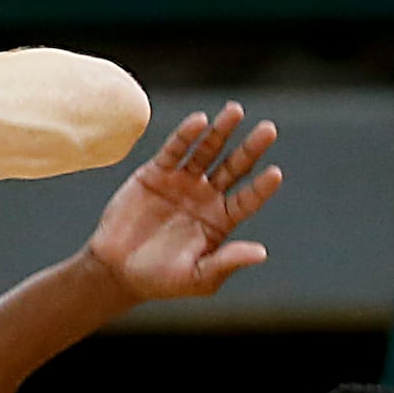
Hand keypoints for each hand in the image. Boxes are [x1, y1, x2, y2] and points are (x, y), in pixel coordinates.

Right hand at [85, 102, 281, 299]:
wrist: (117, 271)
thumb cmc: (163, 281)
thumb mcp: (200, 278)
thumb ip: (227, 261)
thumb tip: (262, 253)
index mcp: (221, 220)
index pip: (247, 199)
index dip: (261, 187)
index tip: (275, 173)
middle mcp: (206, 196)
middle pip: (234, 167)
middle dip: (251, 148)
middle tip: (269, 130)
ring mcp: (182, 182)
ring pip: (207, 151)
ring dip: (221, 131)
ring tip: (236, 111)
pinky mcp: (156, 173)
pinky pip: (174, 150)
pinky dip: (186, 135)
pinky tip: (199, 121)